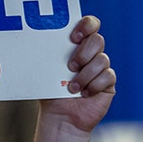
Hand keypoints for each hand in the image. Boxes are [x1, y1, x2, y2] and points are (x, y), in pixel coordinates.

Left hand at [40, 15, 115, 132]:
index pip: (90, 24)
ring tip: (72, 88)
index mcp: (77, 45)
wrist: (61, 117)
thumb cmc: (52, 92)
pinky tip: (84, 94)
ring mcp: (101, 68)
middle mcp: (92, 54)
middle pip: (97, 40)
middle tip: (70, 67)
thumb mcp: (46, 72)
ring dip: (85, 75)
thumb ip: (46, 55)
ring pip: (102, 60)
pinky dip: (94, 86)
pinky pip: (107, 77)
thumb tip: (34, 41)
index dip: (87, 25)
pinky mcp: (108, 83)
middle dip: (83, 53)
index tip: (74, 37)